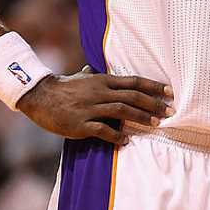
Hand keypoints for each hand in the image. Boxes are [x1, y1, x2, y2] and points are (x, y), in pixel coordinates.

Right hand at [17, 65, 173, 144]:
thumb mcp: (78, 78)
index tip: (169, 92)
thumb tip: (91, 69)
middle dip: (153, 104)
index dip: (153, 86)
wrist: (39, 97)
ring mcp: (90, 108)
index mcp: (101, 80)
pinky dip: (116, 135)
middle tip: (169, 112)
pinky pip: (102, 130)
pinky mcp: (80, 124)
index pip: (133, 82)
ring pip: (121, 111)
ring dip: (140, 117)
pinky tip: (126, 140)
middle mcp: (99, 92)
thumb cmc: (61, 87)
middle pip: (132, 96)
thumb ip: (89, 75)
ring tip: (155, 124)